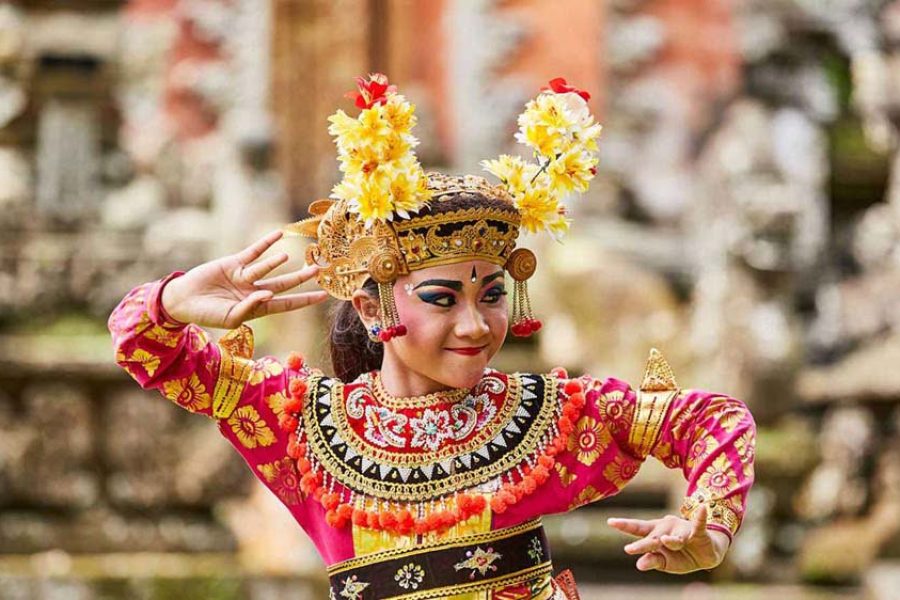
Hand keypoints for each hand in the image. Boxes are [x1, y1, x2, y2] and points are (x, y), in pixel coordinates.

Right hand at [161, 230, 327, 328]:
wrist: (183, 301)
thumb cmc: (207, 315)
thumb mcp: (231, 318)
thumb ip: (251, 307)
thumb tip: (270, 294)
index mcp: (258, 308)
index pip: (287, 304)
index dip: (305, 300)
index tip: (324, 295)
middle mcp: (255, 291)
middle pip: (284, 284)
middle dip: (301, 278)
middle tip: (318, 270)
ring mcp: (245, 276)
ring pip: (268, 267)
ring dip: (278, 262)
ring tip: (290, 257)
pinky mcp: (234, 262)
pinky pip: (254, 251)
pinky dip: (266, 243)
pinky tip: (279, 234)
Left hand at [607, 505, 729, 573]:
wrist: (707, 556)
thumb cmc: (682, 556)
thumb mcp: (666, 562)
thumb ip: (653, 561)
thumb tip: (639, 564)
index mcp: (655, 533)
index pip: (638, 529)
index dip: (624, 526)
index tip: (610, 521)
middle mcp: (666, 528)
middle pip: (652, 537)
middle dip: (643, 545)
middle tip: (629, 550)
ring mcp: (681, 528)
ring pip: (674, 537)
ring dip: (672, 542)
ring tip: (667, 542)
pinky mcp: (697, 531)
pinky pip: (698, 524)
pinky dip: (700, 517)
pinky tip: (702, 509)